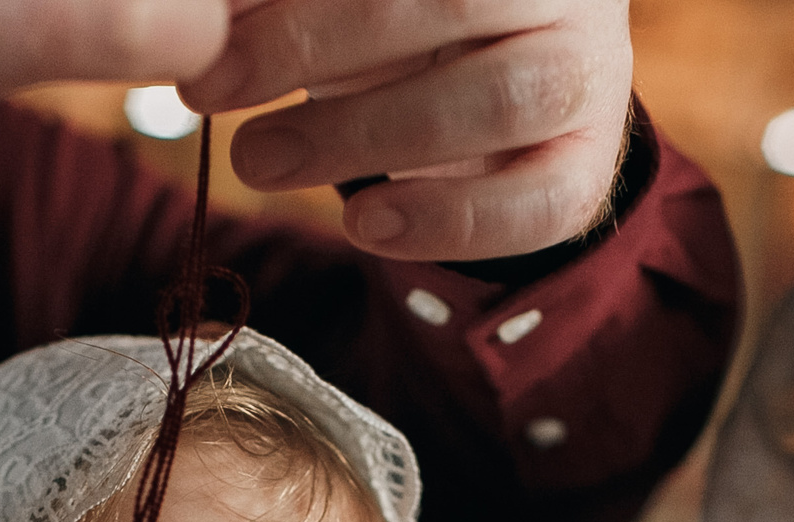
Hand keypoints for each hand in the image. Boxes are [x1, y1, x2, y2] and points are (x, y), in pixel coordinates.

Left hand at [178, 0, 635, 260]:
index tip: (208, 38)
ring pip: (505, 98)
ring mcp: (591, 70)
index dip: (300, 0)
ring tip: (262, 162)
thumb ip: (275, 2)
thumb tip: (199, 20)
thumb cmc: (394, 22)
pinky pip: (542, 201)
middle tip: (212, 90)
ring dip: (368, 137)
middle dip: (314, 47)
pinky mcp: (594, 163)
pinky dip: (450, 221)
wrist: (499, 87)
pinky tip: (366, 226)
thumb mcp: (339, 1)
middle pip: (453, 2)